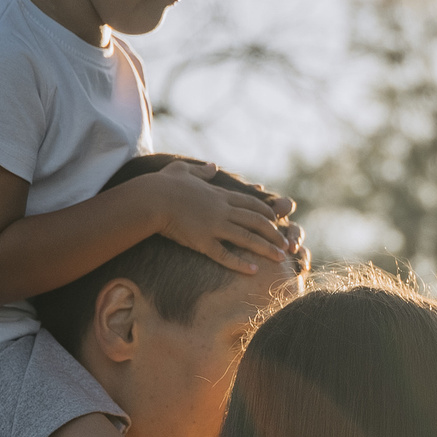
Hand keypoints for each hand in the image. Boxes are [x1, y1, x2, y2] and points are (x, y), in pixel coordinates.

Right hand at [136, 160, 295, 273]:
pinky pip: (225, 255)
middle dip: (274, 233)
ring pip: (247, 238)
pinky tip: (253, 271)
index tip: (276, 221)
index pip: (250, 204)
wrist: (150, 199)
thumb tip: (213, 166)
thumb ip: (202, 170)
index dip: (265, 213)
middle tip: (286, 244)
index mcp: (219, 195)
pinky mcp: (203, 242)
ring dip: (266, 248)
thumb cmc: (162, 184)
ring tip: (280, 258)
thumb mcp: (183, 170)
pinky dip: (240, 263)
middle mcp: (222, 210)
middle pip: (255, 222)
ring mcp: (214, 226)